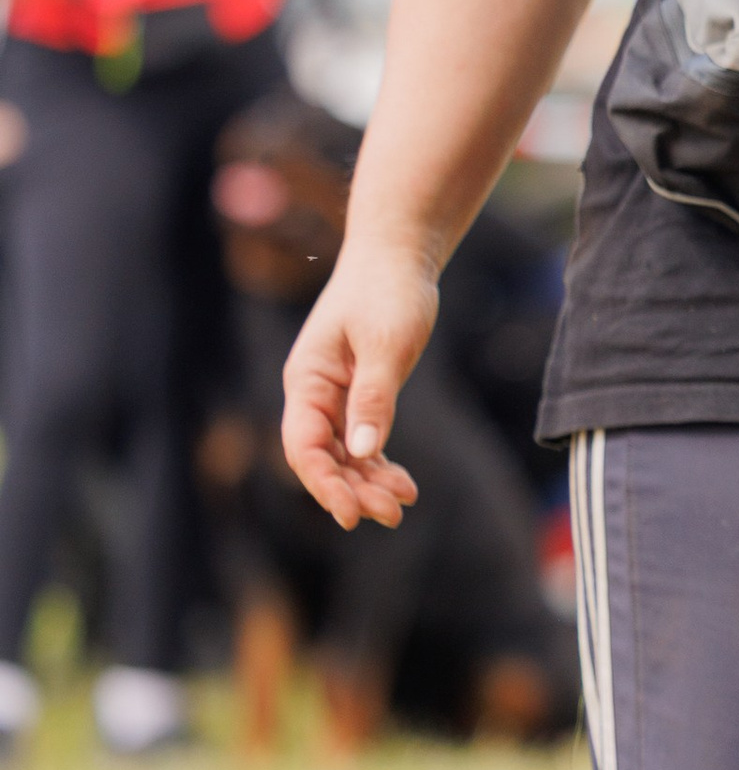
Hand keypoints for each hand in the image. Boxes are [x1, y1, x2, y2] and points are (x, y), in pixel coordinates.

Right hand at [281, 235, 435, 529]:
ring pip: (345, 454)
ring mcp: (335, 395)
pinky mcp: (359, 394)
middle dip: (352, 490)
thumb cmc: (388, 290)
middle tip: (392, 515)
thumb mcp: (386, 344)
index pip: (304, 446)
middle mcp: (314, 393)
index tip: (350, 514)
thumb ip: (374, 397)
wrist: (398, 254)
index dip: (324, 484)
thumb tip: (364, 451)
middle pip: (323, 458)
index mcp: (307, 380)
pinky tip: (403, 484)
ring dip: (369, 483)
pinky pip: (362, 441)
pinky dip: (379, 464)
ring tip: (403, 503)